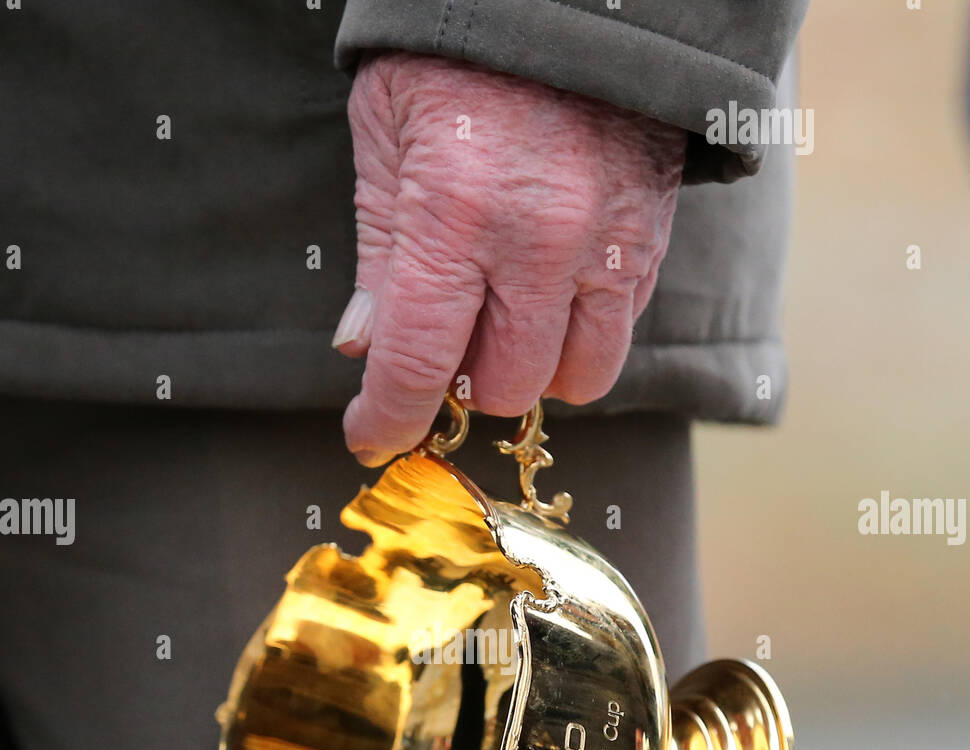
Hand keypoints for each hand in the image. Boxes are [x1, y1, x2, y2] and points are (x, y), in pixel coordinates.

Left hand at [333, 52, 685, 465]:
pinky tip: (554, 291)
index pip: (418, 365)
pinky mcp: (650, 236)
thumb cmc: (455, 49)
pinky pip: (619, 331)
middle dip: (466, 383)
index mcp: (453, 213)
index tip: (371, 437)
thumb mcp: (387, 130)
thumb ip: (379, 249)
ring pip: (577, 378)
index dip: (387, 418)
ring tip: (508, 326)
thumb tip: (364, 345)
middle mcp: (537, 242)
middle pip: (505, 386)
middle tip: (449, 344)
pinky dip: (582, 333)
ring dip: (534, 371)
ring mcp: (604, 242)